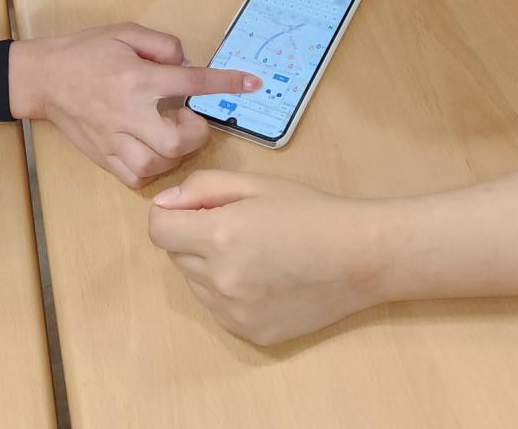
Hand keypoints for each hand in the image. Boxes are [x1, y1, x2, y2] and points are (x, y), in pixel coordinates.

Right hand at [9, 24, 259, 187]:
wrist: (43, 77)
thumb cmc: (85, 51)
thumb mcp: (125, 32)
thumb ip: (162, 44)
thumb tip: (187, 63)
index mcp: (137, 78)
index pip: (192, 82)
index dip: (226, 84)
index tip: (251, 84)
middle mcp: (127, 112)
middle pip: (176, 140)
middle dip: (197, 134)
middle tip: (192, 119)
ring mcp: (113, 138)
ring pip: (156, 164)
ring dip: (175, 153)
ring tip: (172, 135)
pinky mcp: (102, 155)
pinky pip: (134, 177)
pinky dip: (152, 170)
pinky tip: (154, 153)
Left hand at [150, 171, 380, 344]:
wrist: (359, 258)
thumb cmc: (309, 212)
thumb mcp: (255, 184)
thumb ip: (202, 188)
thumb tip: (165, 204)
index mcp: (219, 236)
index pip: (158, 230)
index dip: (168, 215)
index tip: (188, 210)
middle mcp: (220, 280)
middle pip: (176, 257)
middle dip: (193, 238)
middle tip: (235, 226)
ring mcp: (234, 313)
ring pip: (195, 285)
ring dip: (208, 267)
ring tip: (252, 253)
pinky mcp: (250, 333)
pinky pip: (218, 309)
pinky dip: (227, 294)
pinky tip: (262, 279)